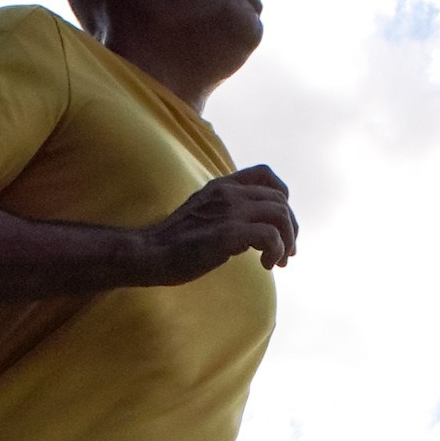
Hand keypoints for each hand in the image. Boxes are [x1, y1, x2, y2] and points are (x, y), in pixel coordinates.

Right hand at [142, 164, 297, 283]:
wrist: (149, 253)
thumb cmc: (174, 242)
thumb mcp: (203, 213)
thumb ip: (226, 210)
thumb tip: (252, 226)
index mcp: (222, 185)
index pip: (266, 175)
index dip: (282, 198)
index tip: (280, 224)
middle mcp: (228, 193)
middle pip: (280, 200)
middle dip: (290, 229)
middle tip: (286, 255)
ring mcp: (228, 211)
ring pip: (280, 214)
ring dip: (286, 241)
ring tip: (277, 262)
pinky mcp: (227, 234)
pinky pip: (270, 235)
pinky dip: (276, 251)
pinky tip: (266, 265)